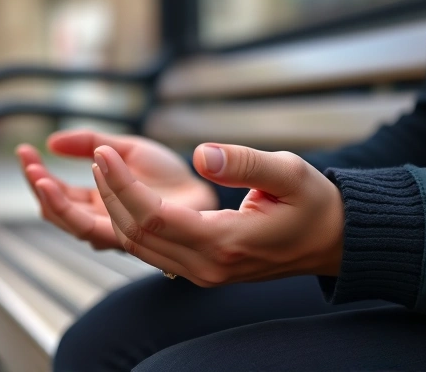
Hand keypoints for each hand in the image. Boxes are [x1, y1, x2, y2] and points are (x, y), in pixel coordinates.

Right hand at [16, 130, 217, 249]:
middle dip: (39, 188)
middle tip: (27, 161)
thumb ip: (90, 142)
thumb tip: (51, 141)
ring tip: (39, 175)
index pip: (58, 195)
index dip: (38, 175)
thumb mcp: (124, 148)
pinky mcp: (131, 236)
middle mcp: (102, 219)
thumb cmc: (166, 172)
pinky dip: (77, 211)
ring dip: (52, 201)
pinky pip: (96, 229)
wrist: (200, 185)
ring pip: (72, 225)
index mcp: (97, 200)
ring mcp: (114, 230)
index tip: (24, 151)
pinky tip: (71, 184)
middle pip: (58, 213)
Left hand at [91, 143, 344, 285]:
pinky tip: (126, 197)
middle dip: (110, 194)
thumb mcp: (290, 174)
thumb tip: (201, 154)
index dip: (122, 183)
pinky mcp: (202, 270)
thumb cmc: (313, 206)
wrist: (328, 242)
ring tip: (104, 174)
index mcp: (225, 242)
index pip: (154, 215)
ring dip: (116, 210)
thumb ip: (245, 163)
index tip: (102, 153)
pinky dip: (133, 223)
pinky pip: (153, 251)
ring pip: (140, 246)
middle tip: (97, 158)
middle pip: (137, 233)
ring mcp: (202, 273)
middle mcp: (207, 266)